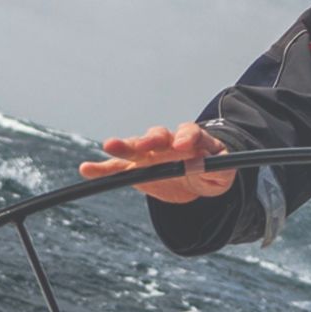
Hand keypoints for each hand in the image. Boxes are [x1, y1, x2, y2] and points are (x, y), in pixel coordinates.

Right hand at [79, 123, 238, 204]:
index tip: (182, 146)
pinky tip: (87, 169)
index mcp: (192, 139)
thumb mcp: (223, 174)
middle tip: (145, 145)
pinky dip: (102, 168)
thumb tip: (216, 165)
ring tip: (109, 146)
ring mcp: (149, 153)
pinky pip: (117, 167)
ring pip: (135, 146)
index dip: (186, 137)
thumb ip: (222, 168)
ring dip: (123, 146)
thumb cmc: (210, 171)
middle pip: (158, 135)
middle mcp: (168, 141)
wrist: (194, 179)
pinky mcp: (135, 168)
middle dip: (150, 139)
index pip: (190, 132)